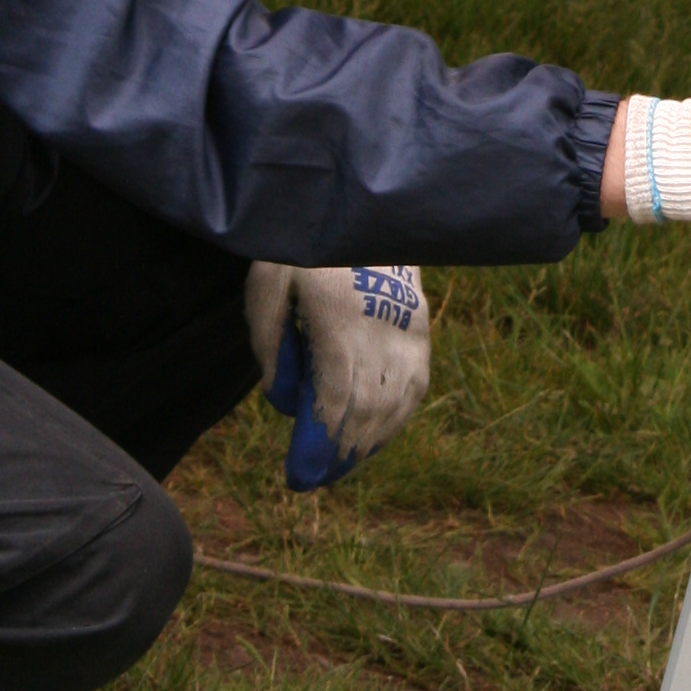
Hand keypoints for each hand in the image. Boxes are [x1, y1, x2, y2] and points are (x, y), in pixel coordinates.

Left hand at [244, 261, 429, 486]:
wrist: (362, 208)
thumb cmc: (302, 250)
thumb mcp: (268, 286)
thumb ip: (270, 346)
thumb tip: (286, 403)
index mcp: (339, 318)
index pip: (335, 398)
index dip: (318, 443)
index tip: (299, 476)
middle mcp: (382, 329)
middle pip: (366, 410)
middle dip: (338, 455)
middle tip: (312, 481)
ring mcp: (409, 329)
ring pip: (395, 404)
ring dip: (367, 444)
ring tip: (339, 469)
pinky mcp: (421, 328)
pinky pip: (414, 387)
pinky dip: (395, 420)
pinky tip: (374, 438)